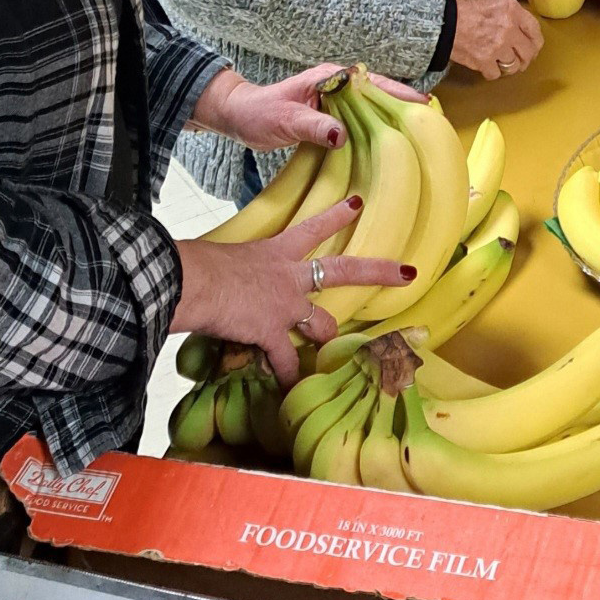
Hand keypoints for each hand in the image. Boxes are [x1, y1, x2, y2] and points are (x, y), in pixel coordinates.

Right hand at [170, 200, 413, 383]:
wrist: (193, 281)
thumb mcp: (218, 258)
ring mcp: (285, 306)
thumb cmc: (195, 263)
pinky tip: (292, 395)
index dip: (335, 215)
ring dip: (326, 338)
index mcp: (274, 252)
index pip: (311, 228)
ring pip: (321, 324)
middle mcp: (287, 276)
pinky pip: (287, 364)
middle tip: (406, 272)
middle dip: (377, 271)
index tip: (357, 203)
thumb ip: (225, 268)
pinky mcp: (273, 333)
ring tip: (334, 354)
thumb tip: (201, 270)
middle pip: (341, 270)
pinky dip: (288, 380)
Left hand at [189, 64, 425, 152]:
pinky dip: (375, 129)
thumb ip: (313, 126)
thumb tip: (341, 135)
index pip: (372, 83)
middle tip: (431, 122)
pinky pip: (360, 120)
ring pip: (371, 107)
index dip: (398, 92)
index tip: (422, 103)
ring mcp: (336, 101)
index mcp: (330, 78)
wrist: (239, 116)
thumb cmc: (259, 114)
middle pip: (379, 93)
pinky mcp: (332, 116)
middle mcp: (337, 86)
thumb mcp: (284, 120)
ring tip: (420, 133)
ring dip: (392, 117)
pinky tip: (388, 144)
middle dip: (405, 104)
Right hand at [449, 0, 543, 79]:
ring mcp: (498, 47)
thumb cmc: (460, 4)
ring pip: (514, 65)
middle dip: (526, 58)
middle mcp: (509, 29)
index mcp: (512, 9)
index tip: (533, 46)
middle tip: (520, 60)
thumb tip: (514, 24)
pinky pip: (495, 74)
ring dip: (509, 66)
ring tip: (502, 64)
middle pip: (528, 51)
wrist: (440, 18)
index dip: (535, 41)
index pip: (535, 29)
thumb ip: (506, 12)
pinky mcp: (483, 61)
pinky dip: (491, 72)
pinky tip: (486, 67)